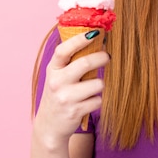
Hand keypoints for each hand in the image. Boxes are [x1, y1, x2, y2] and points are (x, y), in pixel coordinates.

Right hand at [34, 31, 108, 148]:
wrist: (50, 125)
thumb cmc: (60, 94)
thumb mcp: (59, 75)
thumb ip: (71, 60)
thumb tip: (95, 38)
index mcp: (53, 69)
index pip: (63, 50)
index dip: (79, 39)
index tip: (95, 32)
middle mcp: (57, 82)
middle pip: (85, 63)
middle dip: (101, 57)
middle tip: (107, 57)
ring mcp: (66, 98)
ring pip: (97, 83)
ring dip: (99, 85)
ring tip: (91, 89)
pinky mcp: (75, 111)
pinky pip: (98, 100)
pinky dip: (97, 100)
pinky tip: (87, 103)